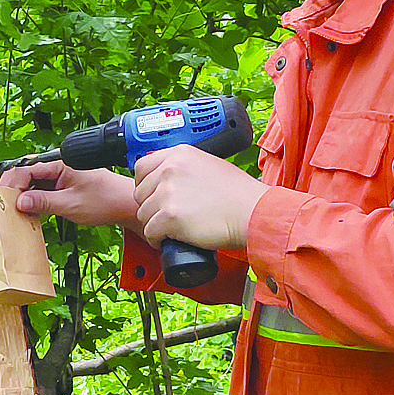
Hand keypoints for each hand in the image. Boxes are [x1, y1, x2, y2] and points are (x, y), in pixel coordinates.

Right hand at [0, 160, 138, 229]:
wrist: (124, 203)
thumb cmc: (104, 200)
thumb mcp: (70, 205)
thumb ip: (43, 202)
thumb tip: (19, 202)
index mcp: (59, 162)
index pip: (25, 168)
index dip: (11, 184)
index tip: (3, 200)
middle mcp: (56, 162)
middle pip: (24, 171)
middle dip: (13, 188)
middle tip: (3, 206)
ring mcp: (58, 171)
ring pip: (30, 179)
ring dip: (22, 194)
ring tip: (14, 210)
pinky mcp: (60, 180)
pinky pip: (39, 185)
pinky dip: (32, 197)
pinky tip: (28, 210)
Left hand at [132, 146, 262, 250]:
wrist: (253, 212)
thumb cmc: (239, 194)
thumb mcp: (209, 165)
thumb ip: (186, 168)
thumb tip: (169, 181)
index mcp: (179, 154)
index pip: (141, 167)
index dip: (144, 184)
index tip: (152, 196)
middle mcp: (170, 169)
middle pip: (140, 192)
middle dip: (150, 206)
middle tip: (166, 216)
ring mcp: (168, 193)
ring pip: (144, 214)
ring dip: (154, 224)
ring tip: (171, 230)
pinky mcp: (170, 216)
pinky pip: (149, 231)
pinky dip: (157, 239)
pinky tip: (169, 240)